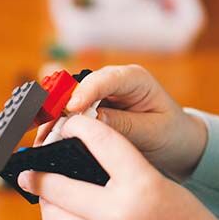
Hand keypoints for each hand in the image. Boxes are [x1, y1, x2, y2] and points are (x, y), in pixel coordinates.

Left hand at [20, 115, 218, 219]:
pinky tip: (65, 214)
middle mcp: (121, 215)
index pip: (101, 142)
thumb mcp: (158, 182)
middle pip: (60, 186)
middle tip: (28, 170)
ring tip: (45, 193)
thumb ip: (122, 168)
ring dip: (46, 203)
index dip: (79, 127)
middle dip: (39, 175)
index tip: (67, 124)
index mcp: (142, 186)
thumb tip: (77, 156)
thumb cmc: (185, 217)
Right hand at [35, 65, 206, 180]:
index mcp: (134, 79)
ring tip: (42, 140)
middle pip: (79, 87)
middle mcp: (113, 81)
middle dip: (59, 106)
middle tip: (45, 128)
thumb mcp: (153, 131)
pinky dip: (57, 127)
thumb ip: (124, 125)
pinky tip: (47, 141)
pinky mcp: (91, 108)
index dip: (85, 92)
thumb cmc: (170, 132)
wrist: (176, 141)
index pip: (106, 79)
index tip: (71, 109)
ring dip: (53, 119)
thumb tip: (93, 121)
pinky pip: (69, 114)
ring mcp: (100, 94)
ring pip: (68, 100)